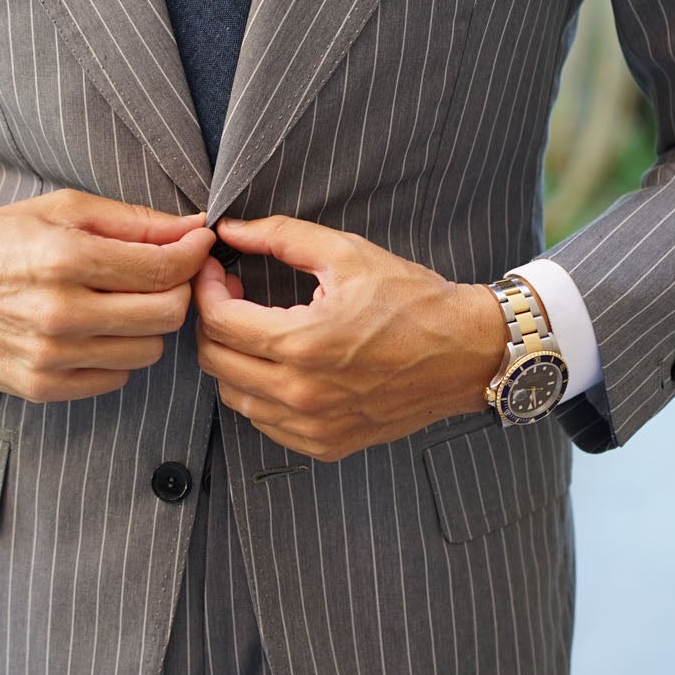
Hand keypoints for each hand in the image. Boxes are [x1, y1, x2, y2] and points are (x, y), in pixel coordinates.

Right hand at [0, 189, 215, 402]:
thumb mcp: (61, 209)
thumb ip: (131, 220)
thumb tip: (193, 227)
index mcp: (64, 257)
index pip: (163, 268)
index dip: (192, 254)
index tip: (198, 245)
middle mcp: (58, 310)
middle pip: (166, 314)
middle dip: (178, 291)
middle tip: (165, 276)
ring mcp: (49, 355)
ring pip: (147, 351)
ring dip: (147, 325)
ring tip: (123, 303)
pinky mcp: (41, 386)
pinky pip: (116, 378)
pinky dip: (118, 354)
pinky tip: (96, 331)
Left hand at [193, 215, 507, 461]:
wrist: (467, 353)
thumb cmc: (413, 300)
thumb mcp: (347, 253)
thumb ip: (280, 237)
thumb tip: (230, 229)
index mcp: (302, 343)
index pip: (219, 321)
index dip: (206, 289)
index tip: (217, 271)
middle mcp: (302, 393)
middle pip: (215, 362)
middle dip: (212, 323)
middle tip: (233, 296)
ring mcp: (313, 426)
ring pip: (234, 396)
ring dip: (233, 360)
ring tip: (256, 330)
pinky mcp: (326, 444)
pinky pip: (265, 423)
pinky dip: (259, 394)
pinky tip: (280, 366)